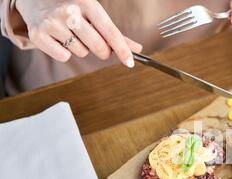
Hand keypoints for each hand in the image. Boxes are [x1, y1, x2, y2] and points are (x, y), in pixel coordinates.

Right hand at [15, 0, 142, 66]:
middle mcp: (69, 11)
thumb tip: (136, 49)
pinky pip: (64, 56)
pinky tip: (58, 38)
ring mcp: (52, 23)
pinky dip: (63, 51)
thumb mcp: (93, 13)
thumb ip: (115, 33)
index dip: (122, 50)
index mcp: (86, 2)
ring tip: (70, 33)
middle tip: (95, 43)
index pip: (110, 32)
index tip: (130, 62)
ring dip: (80, 47)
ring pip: (81, 53)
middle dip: (102, 51)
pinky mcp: (38, 34)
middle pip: (98, 47)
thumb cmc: (72, 7)